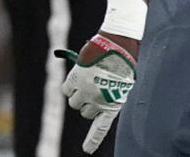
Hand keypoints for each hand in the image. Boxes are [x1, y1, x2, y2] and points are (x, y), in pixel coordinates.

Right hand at [56, 33, 137, 153]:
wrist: (118, 42)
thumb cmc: (123, 61)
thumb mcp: (121, 82)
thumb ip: (109, 95)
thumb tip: (94, 106)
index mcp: (114, 102)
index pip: (101, 127)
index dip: (93, 139)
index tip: (87, 150)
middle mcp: (98, 100)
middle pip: (85, 113)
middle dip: (88, 103)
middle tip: (96, 88)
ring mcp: (86, 91)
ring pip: (74, 103)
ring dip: (79, 94)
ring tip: (89, 79)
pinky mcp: (75, 80)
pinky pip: (66, 91)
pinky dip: (70, 86)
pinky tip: (80, 75)